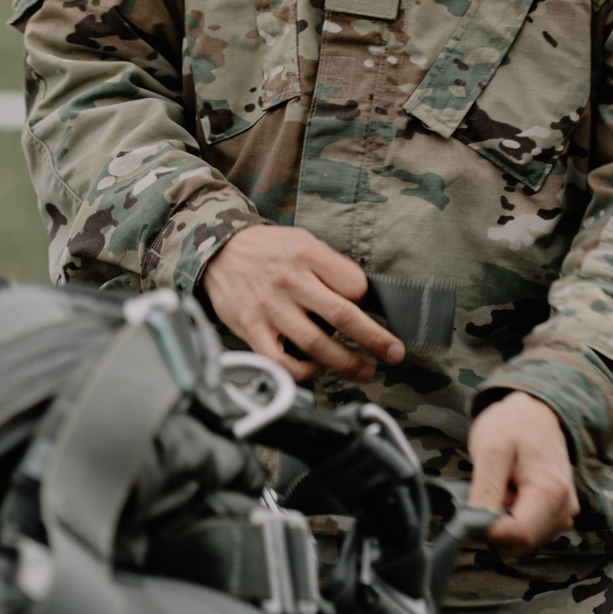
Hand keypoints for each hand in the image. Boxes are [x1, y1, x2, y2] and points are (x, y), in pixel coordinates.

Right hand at [202, 225, 404, 382]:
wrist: (219, 251)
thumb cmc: (267, 250)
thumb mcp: (303, 241)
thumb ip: (330, 266)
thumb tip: (360, 296)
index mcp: (307, 254)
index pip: (353, 284)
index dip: (367, 301)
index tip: (369, 310)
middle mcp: (290, 282)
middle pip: (342, 316)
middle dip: (374, 339)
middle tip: (394, 353)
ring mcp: (271, 308)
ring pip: (316, 344)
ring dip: (346, 363)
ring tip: (364, 369)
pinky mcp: (252, 330)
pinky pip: (282, 362)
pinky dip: (303, 372)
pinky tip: (316, 370)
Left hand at [467, 392, 577, 554]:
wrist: (535, 410)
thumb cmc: (512, 424)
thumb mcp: (491, 450)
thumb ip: (485, 492)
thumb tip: (475, 528)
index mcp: (552, 493)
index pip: (517, 536)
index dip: (488, 529)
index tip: (473, 506)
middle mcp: (564, 509)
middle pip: (520, 543)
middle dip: (496, 524)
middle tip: (492, 487)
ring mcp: (563, 514)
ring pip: (522, 542)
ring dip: (503, 521)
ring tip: (503, 485)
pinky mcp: (557, 515)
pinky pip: (527, 533)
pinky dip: (512, 518)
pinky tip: (511, 492)